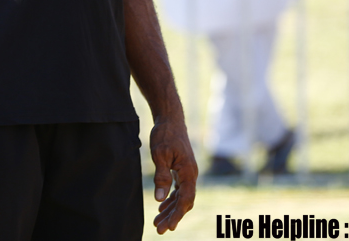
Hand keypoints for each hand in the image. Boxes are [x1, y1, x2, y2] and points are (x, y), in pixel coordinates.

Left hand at [150, 116, 197, 233]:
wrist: (170, 119)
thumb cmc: (165, 134)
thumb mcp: (160, 154)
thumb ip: (161, 176)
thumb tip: (160, 198)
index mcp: (188, 172)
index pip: (185, 199)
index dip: (177, 214)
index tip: (169, 226)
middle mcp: (191, 174)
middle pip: (184, 201)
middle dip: (173, 216)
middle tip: (160, 230)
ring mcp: (187, 172)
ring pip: (181, 197)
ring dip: (171, 210)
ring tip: (158, 222)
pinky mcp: (181, 170)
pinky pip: (179, 189)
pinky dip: (171, 199)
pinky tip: (162, 207)